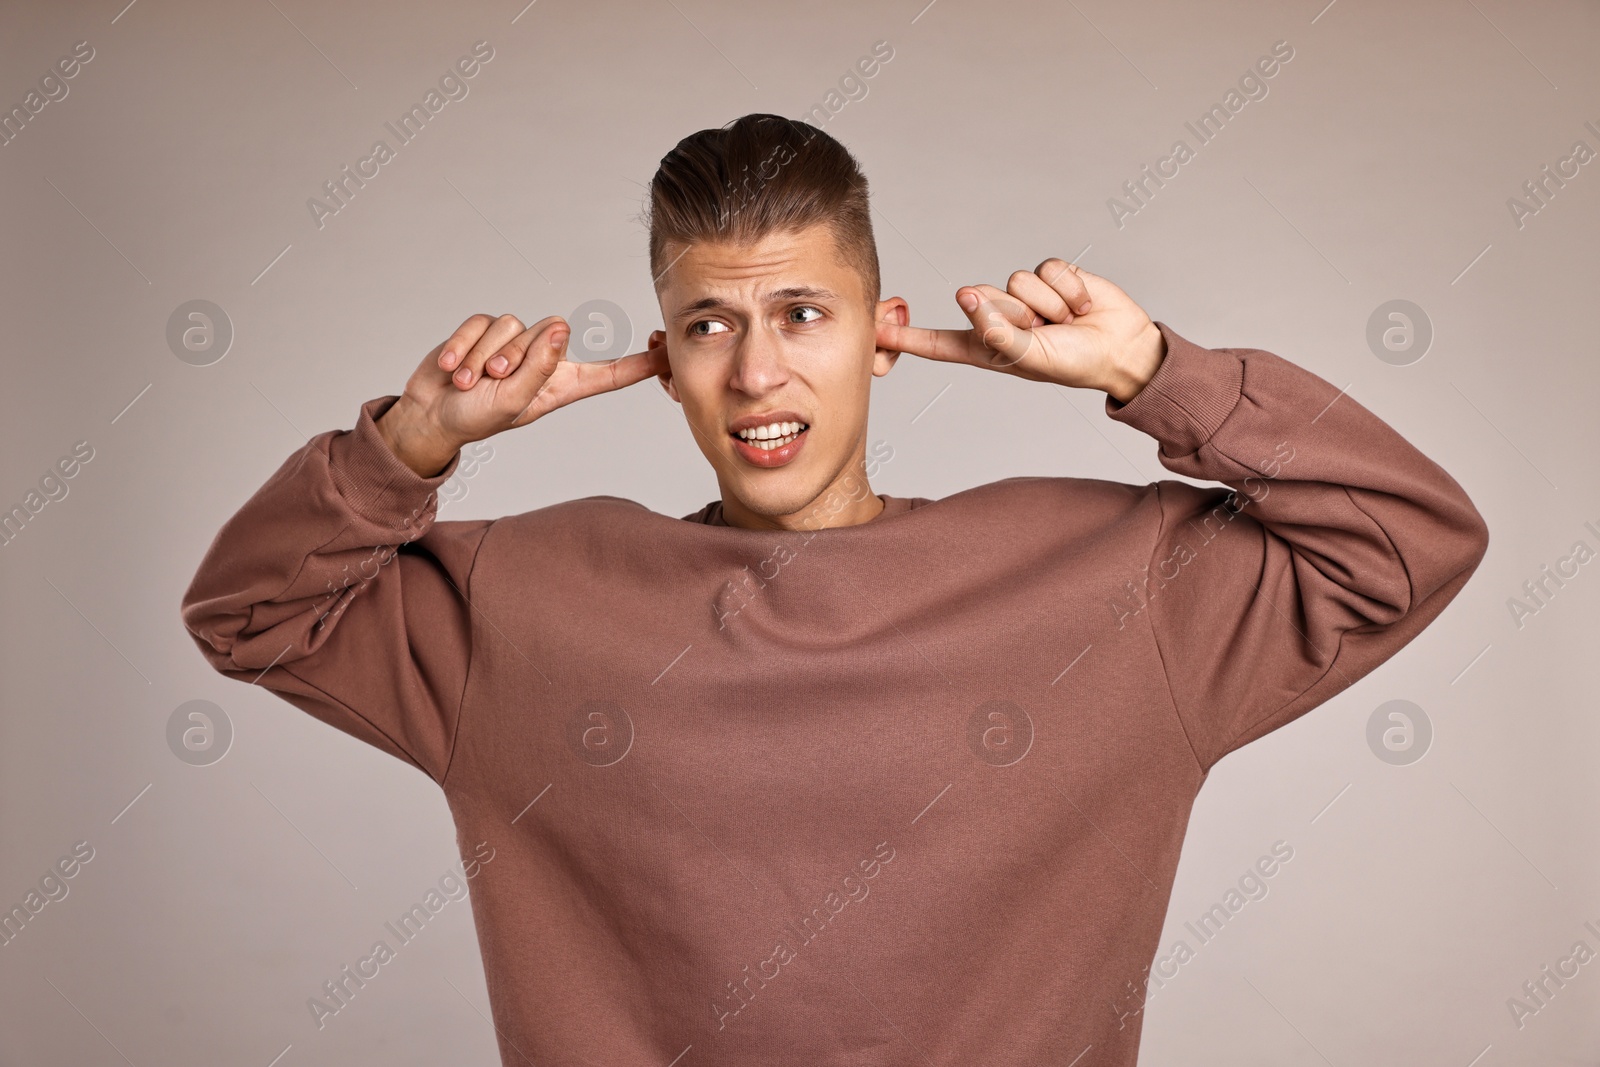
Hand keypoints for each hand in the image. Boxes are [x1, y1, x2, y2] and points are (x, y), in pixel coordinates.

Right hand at [377, 313, 668, 476]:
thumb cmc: (476, 417)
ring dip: (486, 356)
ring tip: (472, 381)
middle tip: (494, 381)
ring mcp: (514, 342)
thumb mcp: (512, 401)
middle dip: (516, 355)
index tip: (668, 349)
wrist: (431, 415)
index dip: (640, 364)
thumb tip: (562, 328)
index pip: (611, 373)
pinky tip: (454, 370)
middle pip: (551, 329)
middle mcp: (544, 359)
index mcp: (562, 385)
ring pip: (512, 324)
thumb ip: (538, 367)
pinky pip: (481, 322)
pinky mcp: (485, 330)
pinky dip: (464, 347)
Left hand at [874, 259, 1164, 402]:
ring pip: (1015, 281)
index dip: (907, 337)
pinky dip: (1067, 287)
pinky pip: (1046, 268)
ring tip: (1065, 321)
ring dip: (1046, 303)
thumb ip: (999, 333)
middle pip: (982, 299)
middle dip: (1016, 313)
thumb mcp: (1033, 357)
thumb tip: (968, 297)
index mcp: (987, 348)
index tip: (876, 332)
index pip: (938, 342)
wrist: (1122, 347)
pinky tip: (1080, 304)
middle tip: (1045, 332)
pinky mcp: (1049, 276)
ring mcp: (1023, 297)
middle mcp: (1000, 320)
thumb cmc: (1077, 363)